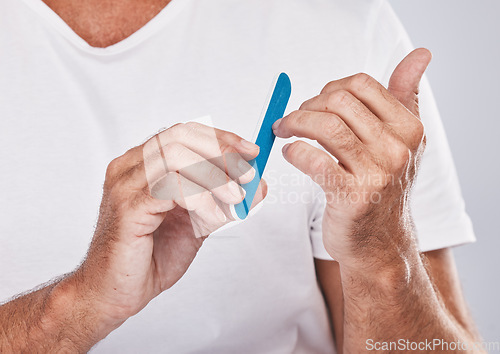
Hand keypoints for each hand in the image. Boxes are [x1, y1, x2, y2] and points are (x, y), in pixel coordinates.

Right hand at [68, 122, 265, 329]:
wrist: (116, 292)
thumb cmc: (151, 256)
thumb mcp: (199, 220)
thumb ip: (223, 199)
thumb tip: (259, 184)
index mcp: (143, 165)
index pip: (183, 133)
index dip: (220, 138)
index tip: (249, 151)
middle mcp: (129, 168)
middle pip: (179, 137)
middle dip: (221, 153)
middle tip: (246, 175)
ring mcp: (125, 186)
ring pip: (175, 157)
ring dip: (214, 177)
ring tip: (234, 200)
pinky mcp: (127, 208)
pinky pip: (170, 188)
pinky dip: (201, 200)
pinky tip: (213, 219)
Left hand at [272, 49, 431, 270]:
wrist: (379, 242)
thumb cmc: (382, 186)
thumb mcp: (402, 141)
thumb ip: (405, 96)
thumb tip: (419, 54)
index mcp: (409, 128)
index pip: (361, 84)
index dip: (329, 89)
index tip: (315, 104)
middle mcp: (398, 148)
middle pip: (339, 101)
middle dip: (308, 105)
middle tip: (293, 119)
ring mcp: (376, 173)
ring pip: (325, 127)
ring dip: (294, 123)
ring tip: (284, 131)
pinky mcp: (352, 197)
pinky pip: (314, 160)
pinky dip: (294, 152)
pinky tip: (290, 153)